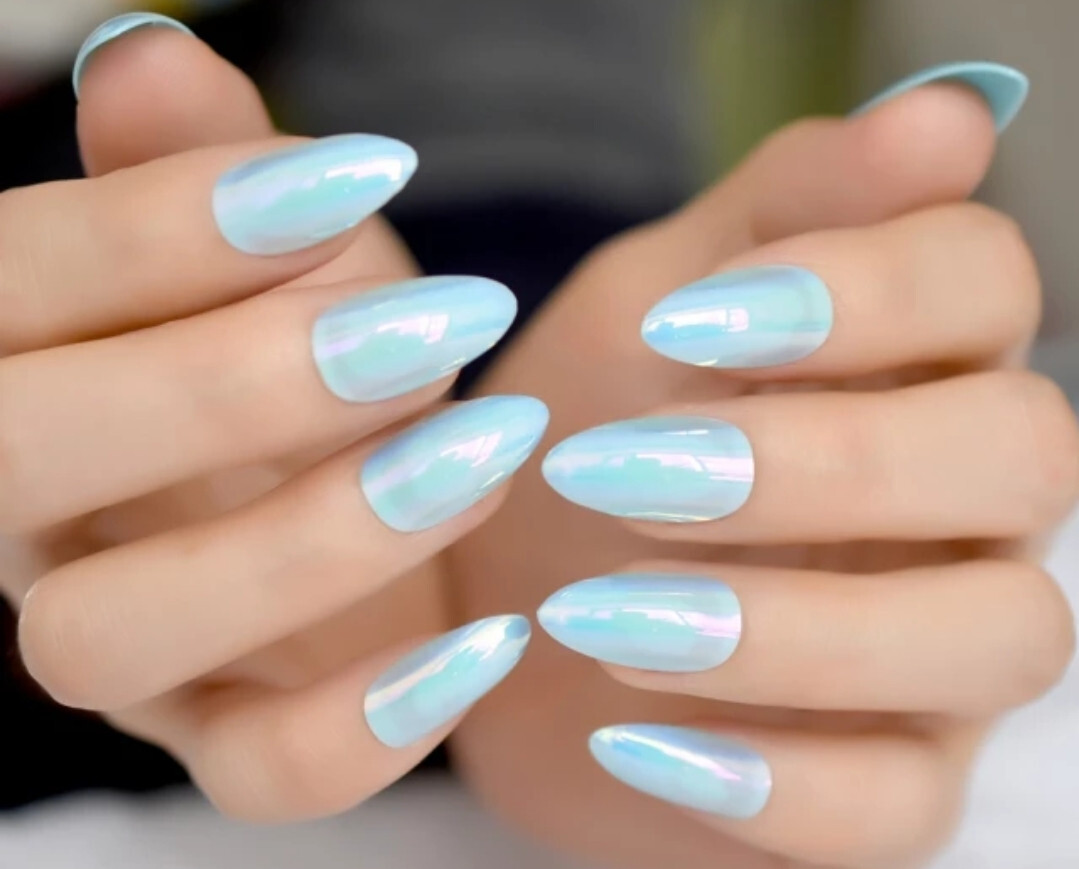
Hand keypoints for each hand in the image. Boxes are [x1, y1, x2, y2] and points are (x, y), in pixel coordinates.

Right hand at [3, 21, 539, 821]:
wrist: (385, 489)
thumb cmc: (326, 344)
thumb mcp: (293, 246)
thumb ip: (211, 168)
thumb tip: (145, 59)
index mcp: (25, 360)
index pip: (11, 283)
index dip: (162, 226)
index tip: (358, 176)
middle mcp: (34, 512)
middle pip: (24, 454)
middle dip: (229, 382)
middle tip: (429, 324)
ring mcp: (121, 643)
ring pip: (115, 634)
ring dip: (308, 542)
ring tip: (485, 454)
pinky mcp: (222, 736)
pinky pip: (256, 774)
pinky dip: (371, 724)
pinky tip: (494, 638)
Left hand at [451, 72, 1077, 866]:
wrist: (507, 606)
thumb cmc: (590, 434)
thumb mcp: (652, 304)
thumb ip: (782, 211)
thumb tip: (953, 110)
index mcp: (915, 363)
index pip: (987, 284)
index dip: (865, 289)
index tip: (689, 318)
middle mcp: (966, 507)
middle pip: (1026, 458)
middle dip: (827, 460)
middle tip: (627, 470)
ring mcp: (941, 654)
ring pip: (994, 638)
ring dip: (795, 625)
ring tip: (608, 614)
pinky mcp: (886, 785)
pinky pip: (897, 810)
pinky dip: (770, 779)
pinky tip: (632, 736)